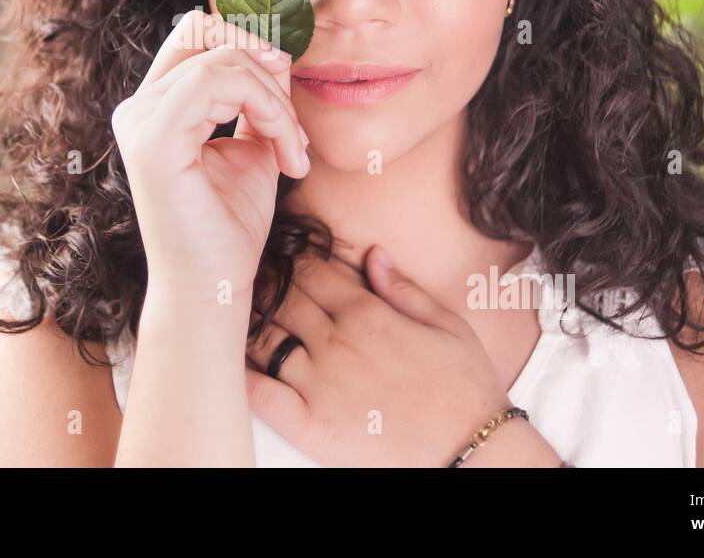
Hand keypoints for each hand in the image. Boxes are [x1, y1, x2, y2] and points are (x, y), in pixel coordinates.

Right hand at [111, 9, 309, 296]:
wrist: (215, 285)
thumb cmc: (230, 223)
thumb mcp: (254, 141)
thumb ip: (258, 95)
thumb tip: (275, 52)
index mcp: (155, 107)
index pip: (194, 33)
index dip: (247, 44)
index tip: (285, 94)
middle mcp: (138, 108)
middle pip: (206, 32)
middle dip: (265, 67)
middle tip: (294, 127)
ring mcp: (139, 121)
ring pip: (222, 59)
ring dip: (276, 102)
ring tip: (293, 151)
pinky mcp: (153, 139)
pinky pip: (219, 83)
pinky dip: (269, 111)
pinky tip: (285, 155)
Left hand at [244, 245, 561, 466]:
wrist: (473, 451)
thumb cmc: (466, 388)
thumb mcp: (447, 324)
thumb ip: (403, 287)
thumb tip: (372, 253)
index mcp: (367, 312)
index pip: (308, 270)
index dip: (288, 260)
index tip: (276, 257)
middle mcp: (337, 341)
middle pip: (279, 298)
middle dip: (263, 286)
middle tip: (248, 283)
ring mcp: (319, 383)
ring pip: (263, 338)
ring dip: (248, 323)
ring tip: (237, 317)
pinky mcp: (309, 424)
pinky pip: (259, 392)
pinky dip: (240, 373)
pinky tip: (231, 362)